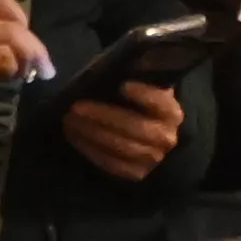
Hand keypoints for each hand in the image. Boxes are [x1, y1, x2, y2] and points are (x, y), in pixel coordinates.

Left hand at [58, 80, 183, 180]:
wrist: (144, 126)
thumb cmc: (137, 98)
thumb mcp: (141, 83)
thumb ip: (134, 74)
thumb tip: (114, 66)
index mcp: (171, 112)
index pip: (160, 103)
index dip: (144, 95)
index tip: (123, 86)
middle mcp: (166, 138)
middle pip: (135, 127)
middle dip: (103, 116)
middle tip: (76, 107)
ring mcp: (152, 159)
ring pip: (120, 147)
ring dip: (91, 133)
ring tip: (69, 120)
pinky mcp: (136, 173)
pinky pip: (111, 164)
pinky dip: (90, 149)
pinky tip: (74, 135)